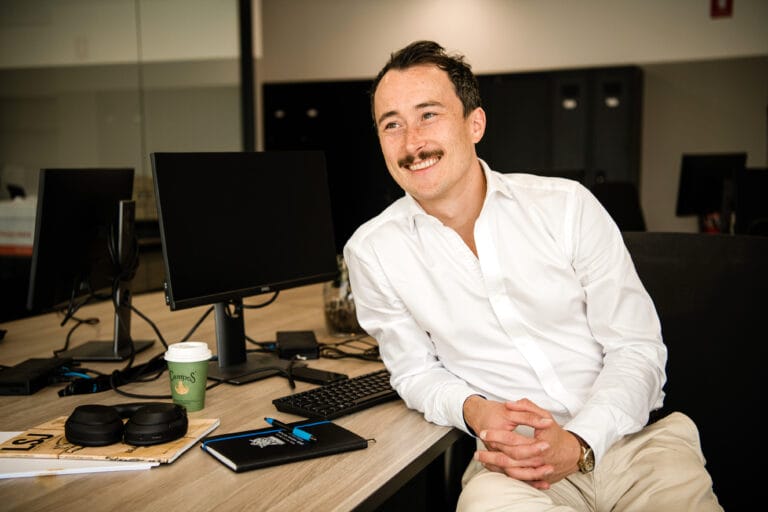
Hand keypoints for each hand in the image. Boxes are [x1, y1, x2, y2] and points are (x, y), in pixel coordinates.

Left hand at [465, 397, 581, 488]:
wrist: (572, 454)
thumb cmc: (556, 434)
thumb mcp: (546, 416)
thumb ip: (528, 408)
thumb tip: (511, 403)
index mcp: (539, 443)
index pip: (513, 440)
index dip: (496, 435)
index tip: (483, 431)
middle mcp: (537, 459)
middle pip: (509, 459)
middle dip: (491, 456)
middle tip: (476, 452)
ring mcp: (536, 470)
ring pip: (511, 471)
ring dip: (494, 466)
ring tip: (480, 460)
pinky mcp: (534, 477)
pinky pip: (516, 477)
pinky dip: (503, 473)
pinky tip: (492, 468)